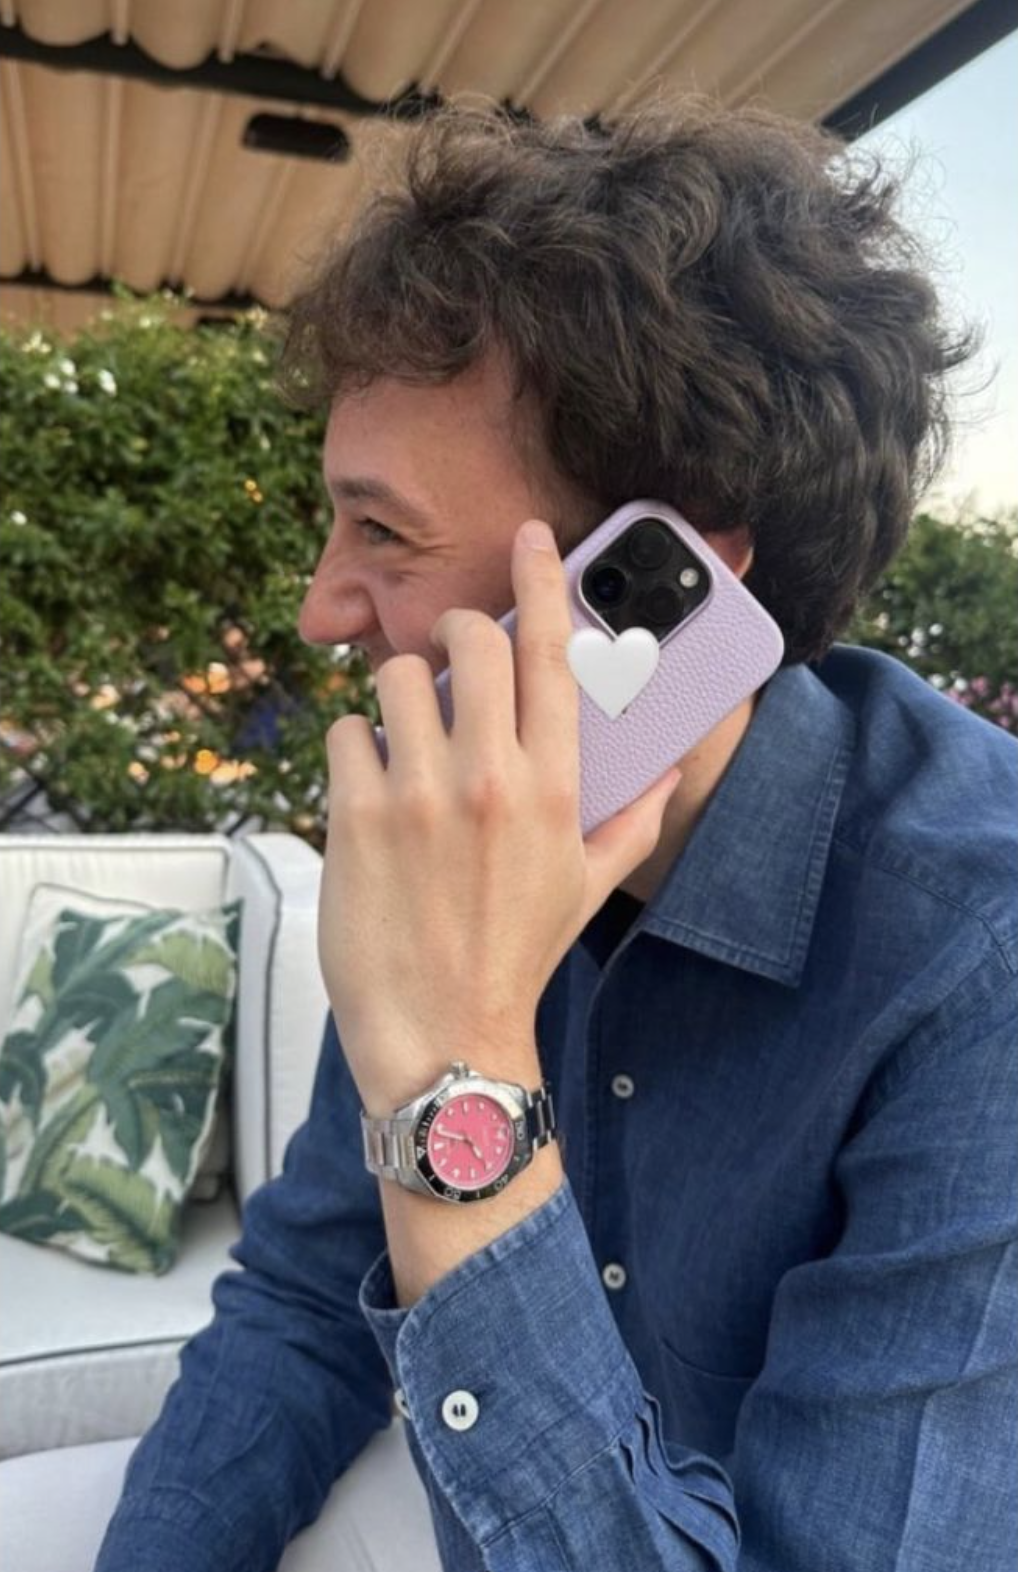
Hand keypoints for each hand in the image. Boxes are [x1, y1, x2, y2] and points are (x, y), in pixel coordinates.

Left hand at [317, 518, 680, 1110]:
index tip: (529, 537)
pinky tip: (363, 786)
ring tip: (399, 738)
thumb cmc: (514, 957)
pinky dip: (349, 748)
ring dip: (393, 696)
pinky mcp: (358, 818)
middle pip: (469, 642)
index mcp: (555, 787)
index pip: (551, 657)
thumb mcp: (585, 887)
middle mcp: (493, 778)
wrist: (445, 1034)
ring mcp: (421, 795)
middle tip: (441, 655)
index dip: (541, 583)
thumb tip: (675, 773)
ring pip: (394, 679)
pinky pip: (342, 732)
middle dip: (451, 633)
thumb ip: (631, 821)